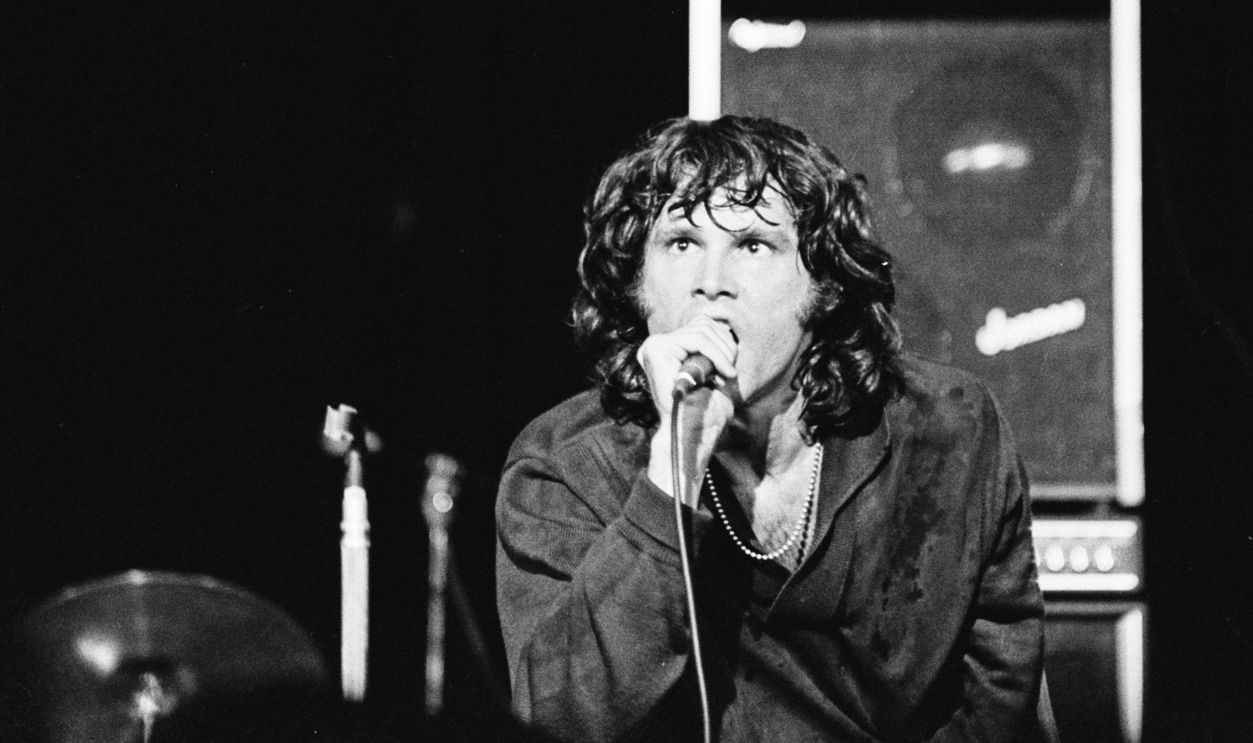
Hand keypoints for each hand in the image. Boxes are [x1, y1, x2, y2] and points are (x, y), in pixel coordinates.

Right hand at [637, 317, 738, 503]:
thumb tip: (723, 322)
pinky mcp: (656, 349)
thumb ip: (713, 348)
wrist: (692, 434)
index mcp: (667, 350)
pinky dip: (717, 355)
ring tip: (724, 375)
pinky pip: (697, 340)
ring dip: (722, 353)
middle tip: (729, 373)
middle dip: (725, 347)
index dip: (723, 342)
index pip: (701, 324)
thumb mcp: (714, 374)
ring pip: (702, 330)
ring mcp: (653, 346)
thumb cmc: (705, 412)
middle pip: (702, 323)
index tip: (729, 370)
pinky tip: (723, 374)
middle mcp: (655, 346)